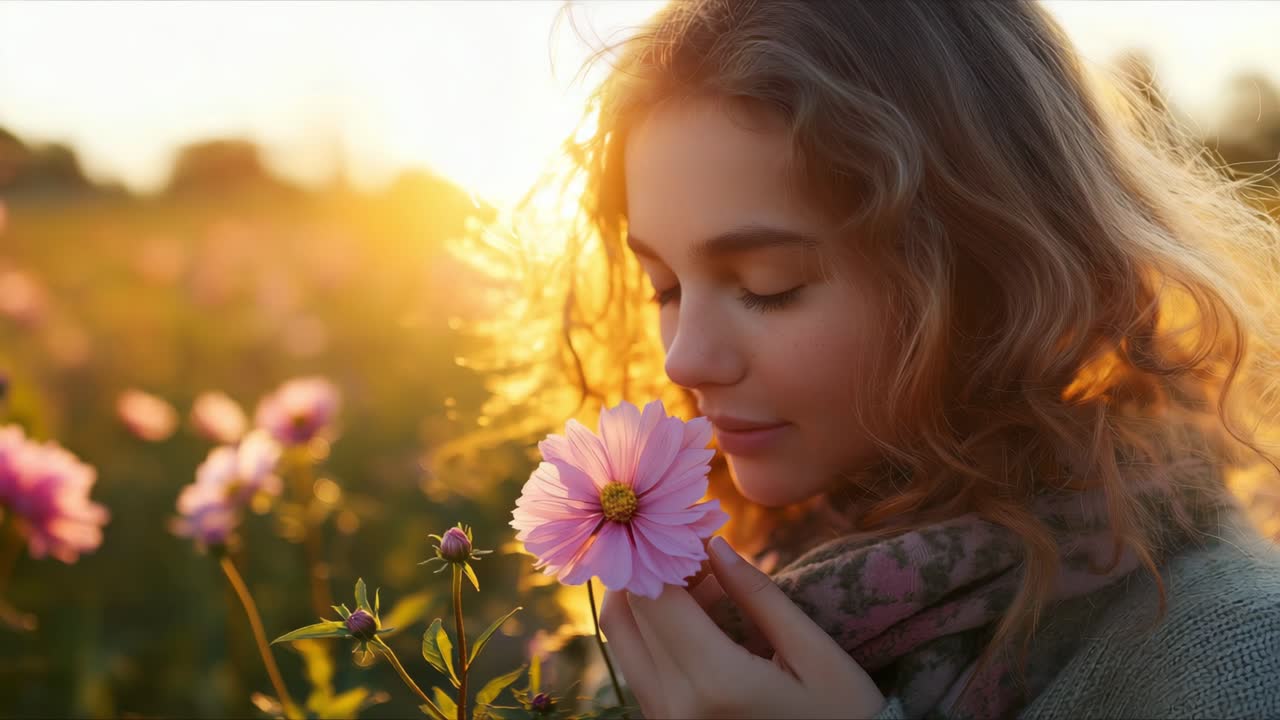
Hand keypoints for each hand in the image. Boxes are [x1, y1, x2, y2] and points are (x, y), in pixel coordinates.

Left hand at [599, 536, 885, 718]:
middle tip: (700, 545)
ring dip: (650, 596)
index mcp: (714, 682)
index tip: (696, 521)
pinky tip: (705, 615)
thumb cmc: (843, 717)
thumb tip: (713, 544)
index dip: (665, 546)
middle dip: (653, 565)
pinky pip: (638, 662)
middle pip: (626, 611)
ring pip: (621, 637)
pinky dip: (657, 628)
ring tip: (707, 580)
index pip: (655, 593)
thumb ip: (760, 595)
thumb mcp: (815, 654)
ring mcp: (663, 719)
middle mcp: (674, 704)